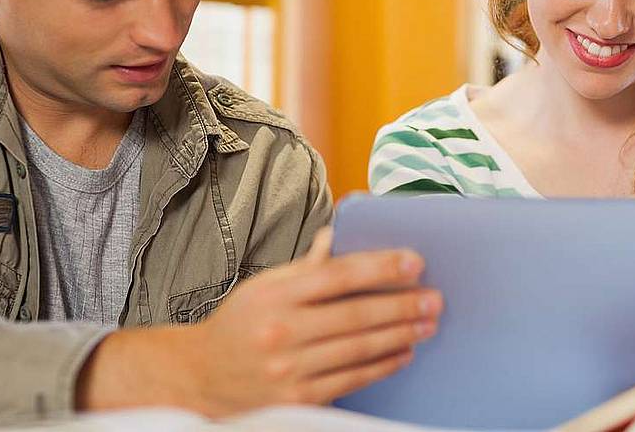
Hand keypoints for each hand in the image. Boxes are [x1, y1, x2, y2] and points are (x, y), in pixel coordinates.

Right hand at [76, 228, 442, 416]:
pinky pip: (352, 379)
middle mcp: (282, 332)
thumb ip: (305, 265)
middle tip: (434, 298)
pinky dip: (383, 365)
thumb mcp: (265, 286)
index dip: (380, 266)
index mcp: (275, 296)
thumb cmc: (239, 324)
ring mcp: (290, 370)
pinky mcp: (299, 400)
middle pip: (355, 315)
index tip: (415, 261)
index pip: (337, 274)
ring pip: (359, 349)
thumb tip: (339, 233)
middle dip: (402, 305)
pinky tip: (404, 352)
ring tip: (427, 323)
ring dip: (400, 335)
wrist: (200, 379)